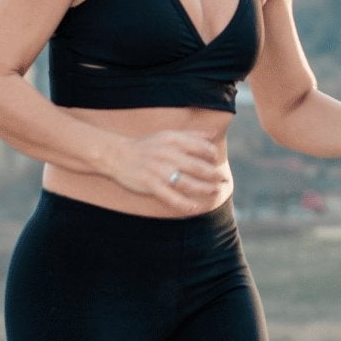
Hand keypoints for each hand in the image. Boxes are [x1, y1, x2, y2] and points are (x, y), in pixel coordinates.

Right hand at [108, 130, 226, 212]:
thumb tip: (214, 133)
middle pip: (198, 167)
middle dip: (214, 175)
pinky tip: (196, 208)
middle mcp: (167, 154)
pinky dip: (185, 204)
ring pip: (188, 183)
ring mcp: (159, 171)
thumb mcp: (168, 134)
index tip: (215, 160)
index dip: (212, 155)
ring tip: (215, 192)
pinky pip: (172, 197)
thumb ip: (192, 134)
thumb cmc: (146, 145)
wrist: (116, 155)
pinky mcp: (151, 185)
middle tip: (224, 180)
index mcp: (173, 140)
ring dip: (205, 189)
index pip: (201, 147)